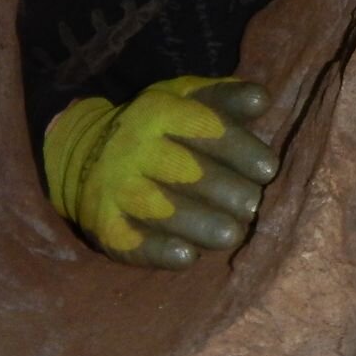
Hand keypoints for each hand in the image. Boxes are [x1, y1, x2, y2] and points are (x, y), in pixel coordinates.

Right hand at [42, 76, 279, 267]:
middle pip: (186, 172)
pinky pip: (131, 240)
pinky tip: (187, 256)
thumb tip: (261, 100)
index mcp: (159, 111)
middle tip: (252, 207)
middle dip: (226, 192)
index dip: (241, 150)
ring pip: (160, 208)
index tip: (268, 170)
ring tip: (232, 234)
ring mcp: (115, 187)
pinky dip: (158, 250)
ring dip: (200, 224)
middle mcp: (132, 147)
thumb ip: (226, 98)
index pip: (206, 129)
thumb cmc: (160, 129)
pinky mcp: (105, 224)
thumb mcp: (188, 100)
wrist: (86, 153)